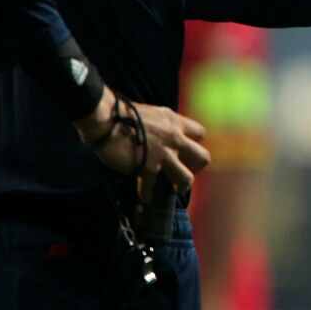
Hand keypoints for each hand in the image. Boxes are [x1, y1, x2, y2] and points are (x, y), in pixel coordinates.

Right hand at [73, 86, 210, 194]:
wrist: (107, 119)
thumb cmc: (124, 113)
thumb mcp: (154, 113)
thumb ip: (165, 125)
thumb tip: (168, 133)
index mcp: (176, 122)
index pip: (201, 134)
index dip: (196, 144)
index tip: (188, 151)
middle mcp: (175, 139)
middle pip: (203, 157)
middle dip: (197, 168)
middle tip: (187, 171)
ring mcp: (163, 155)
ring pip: (186, 178)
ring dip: (181, 186)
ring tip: (173, 189)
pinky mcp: (147, 169)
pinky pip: (151, 188)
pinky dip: (147, 194)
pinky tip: (144, 196)